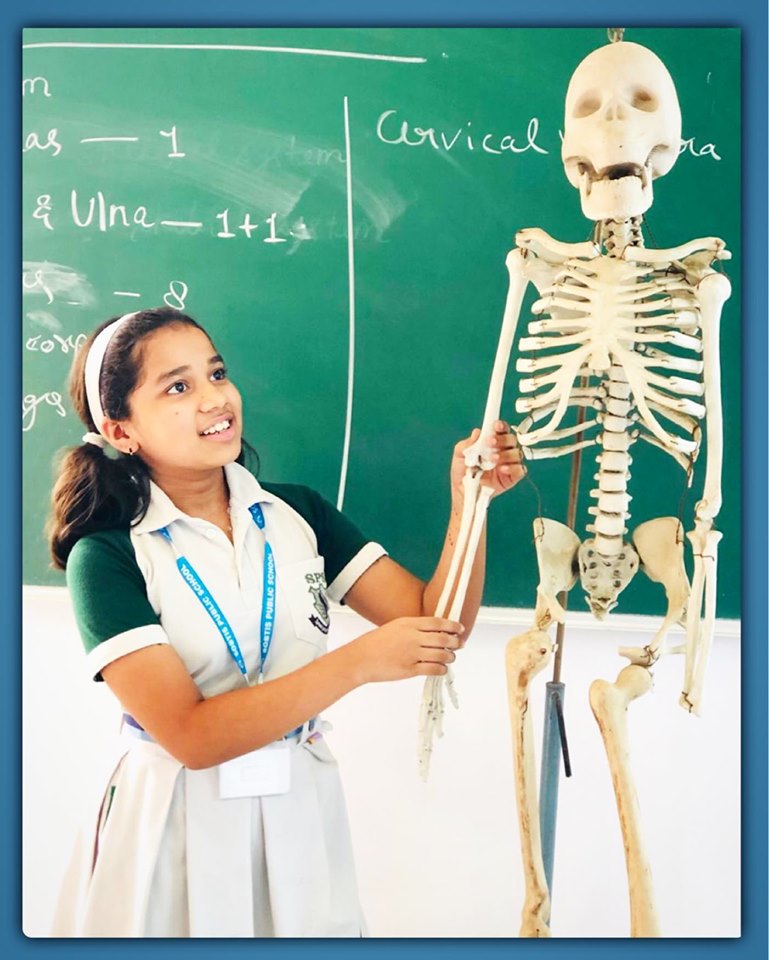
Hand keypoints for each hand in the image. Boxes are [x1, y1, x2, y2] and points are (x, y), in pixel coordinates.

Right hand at [346, 617, 465, 684]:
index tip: (460, 628)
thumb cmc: (375, 642)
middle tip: (460, 644)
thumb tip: (434, 632)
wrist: (361, 658)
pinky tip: (442, 668)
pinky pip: (433, 669)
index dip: (452, 626)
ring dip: (450, 657)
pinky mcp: (410, 669)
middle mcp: (413, 637)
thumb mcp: (395, 626)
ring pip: (441, 655)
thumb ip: (414, 627)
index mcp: (409, 624)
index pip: (437, 623)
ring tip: (451, 657)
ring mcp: (412, 654)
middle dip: (456, 642)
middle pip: (443, 639)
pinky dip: (442, 669)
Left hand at [451, 420, 524, 499]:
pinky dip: (513, 468)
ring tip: (492, 459)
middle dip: (502, 439)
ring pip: (517, 453)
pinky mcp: (512, 477)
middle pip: (511, 439)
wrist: (463, 492)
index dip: (501, 426)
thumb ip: (467, 444)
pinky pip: (520, 470)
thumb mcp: (459, 455)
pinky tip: (501, 469)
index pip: (501, 430)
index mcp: (492, 443)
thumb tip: (477, 433)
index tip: (496, 425)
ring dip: (505, 454)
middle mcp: (503, 451)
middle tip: (490, 442)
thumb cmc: (462, 473)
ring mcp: (509, 464)